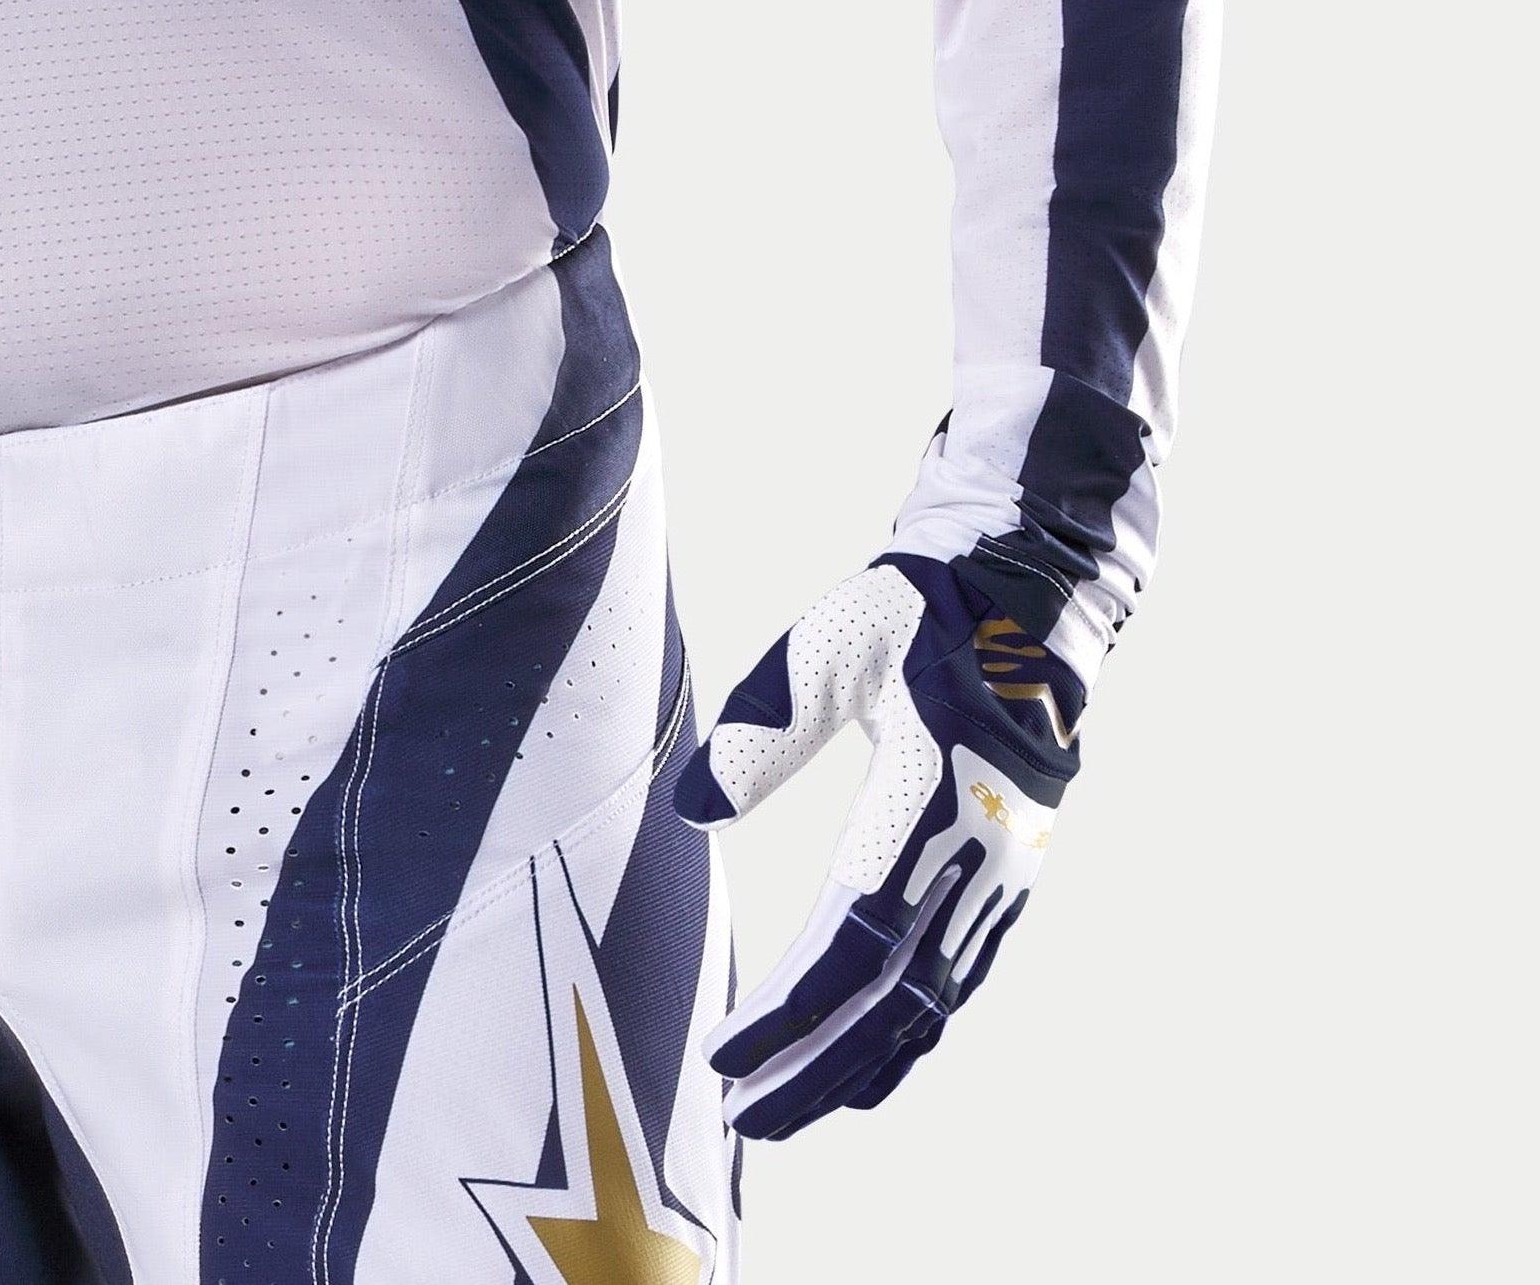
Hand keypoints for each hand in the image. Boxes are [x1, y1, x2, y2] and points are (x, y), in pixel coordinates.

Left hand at [671, 552, 1080, 1137]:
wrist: (1031, 598)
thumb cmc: (920, 613)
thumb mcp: (833, 644)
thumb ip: (761, 729)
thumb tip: (690, 812)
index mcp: (928, 808)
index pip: (851, 946)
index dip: (789, 1014)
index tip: (724, 1055)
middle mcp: (975, 863)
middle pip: (891, 1006)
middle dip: (814, 1072)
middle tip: (742, 1122)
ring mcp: (1000, 882)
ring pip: (927, 1010)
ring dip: (854, 1070)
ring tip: (783, 1111)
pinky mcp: (1007, 883)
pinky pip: (955, 987)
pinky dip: (905, 1041)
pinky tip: (863, 1067)